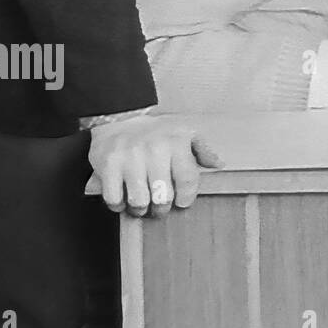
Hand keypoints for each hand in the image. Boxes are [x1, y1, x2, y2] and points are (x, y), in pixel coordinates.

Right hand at [88, 115, 221, 217]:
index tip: (182, 202)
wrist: (119, 119)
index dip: (186, 197)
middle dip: (163, 207)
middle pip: (163, 196)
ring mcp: (130, 158)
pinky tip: (124, 198)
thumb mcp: (185, 134)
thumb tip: (218, 164)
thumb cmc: (156, 132)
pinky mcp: (108, 165)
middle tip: (160, 205)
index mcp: (176, 142)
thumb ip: (203, 150)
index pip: (187, 180)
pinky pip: (115, 199)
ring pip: (139, 201)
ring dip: (141, 208)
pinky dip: (119, 205)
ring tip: (143, 203)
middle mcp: (154, 149)